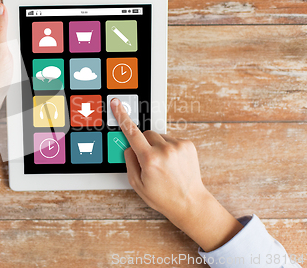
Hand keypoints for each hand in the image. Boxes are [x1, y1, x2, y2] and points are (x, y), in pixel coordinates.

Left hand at [0, 0, 10, 139]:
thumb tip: (0, 6)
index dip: (9, 6)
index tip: (20, 11)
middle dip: (11, 20)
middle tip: (18, 35)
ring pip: (0, 27)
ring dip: (11, 32)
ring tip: (15, 46)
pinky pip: (1, 38)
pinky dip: (9, 42)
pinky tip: (13, 52)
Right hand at [110, 98, 242, 251]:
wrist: (190, 202)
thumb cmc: (163, 197)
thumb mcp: (137, 184)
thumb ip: (129, 161)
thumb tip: (129, 146)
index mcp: (150, 159)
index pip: (132, 132)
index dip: (122, 116)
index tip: (117, 104)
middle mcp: (165, 150)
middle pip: (146, 133)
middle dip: (143, 143)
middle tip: (147, 160)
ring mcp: (178, 146)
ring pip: (159, 136)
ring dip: (157, 146)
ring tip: (163, 164)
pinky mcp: (188, 145)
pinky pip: (171, 139)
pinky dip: (168, 148)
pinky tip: (172, 162)